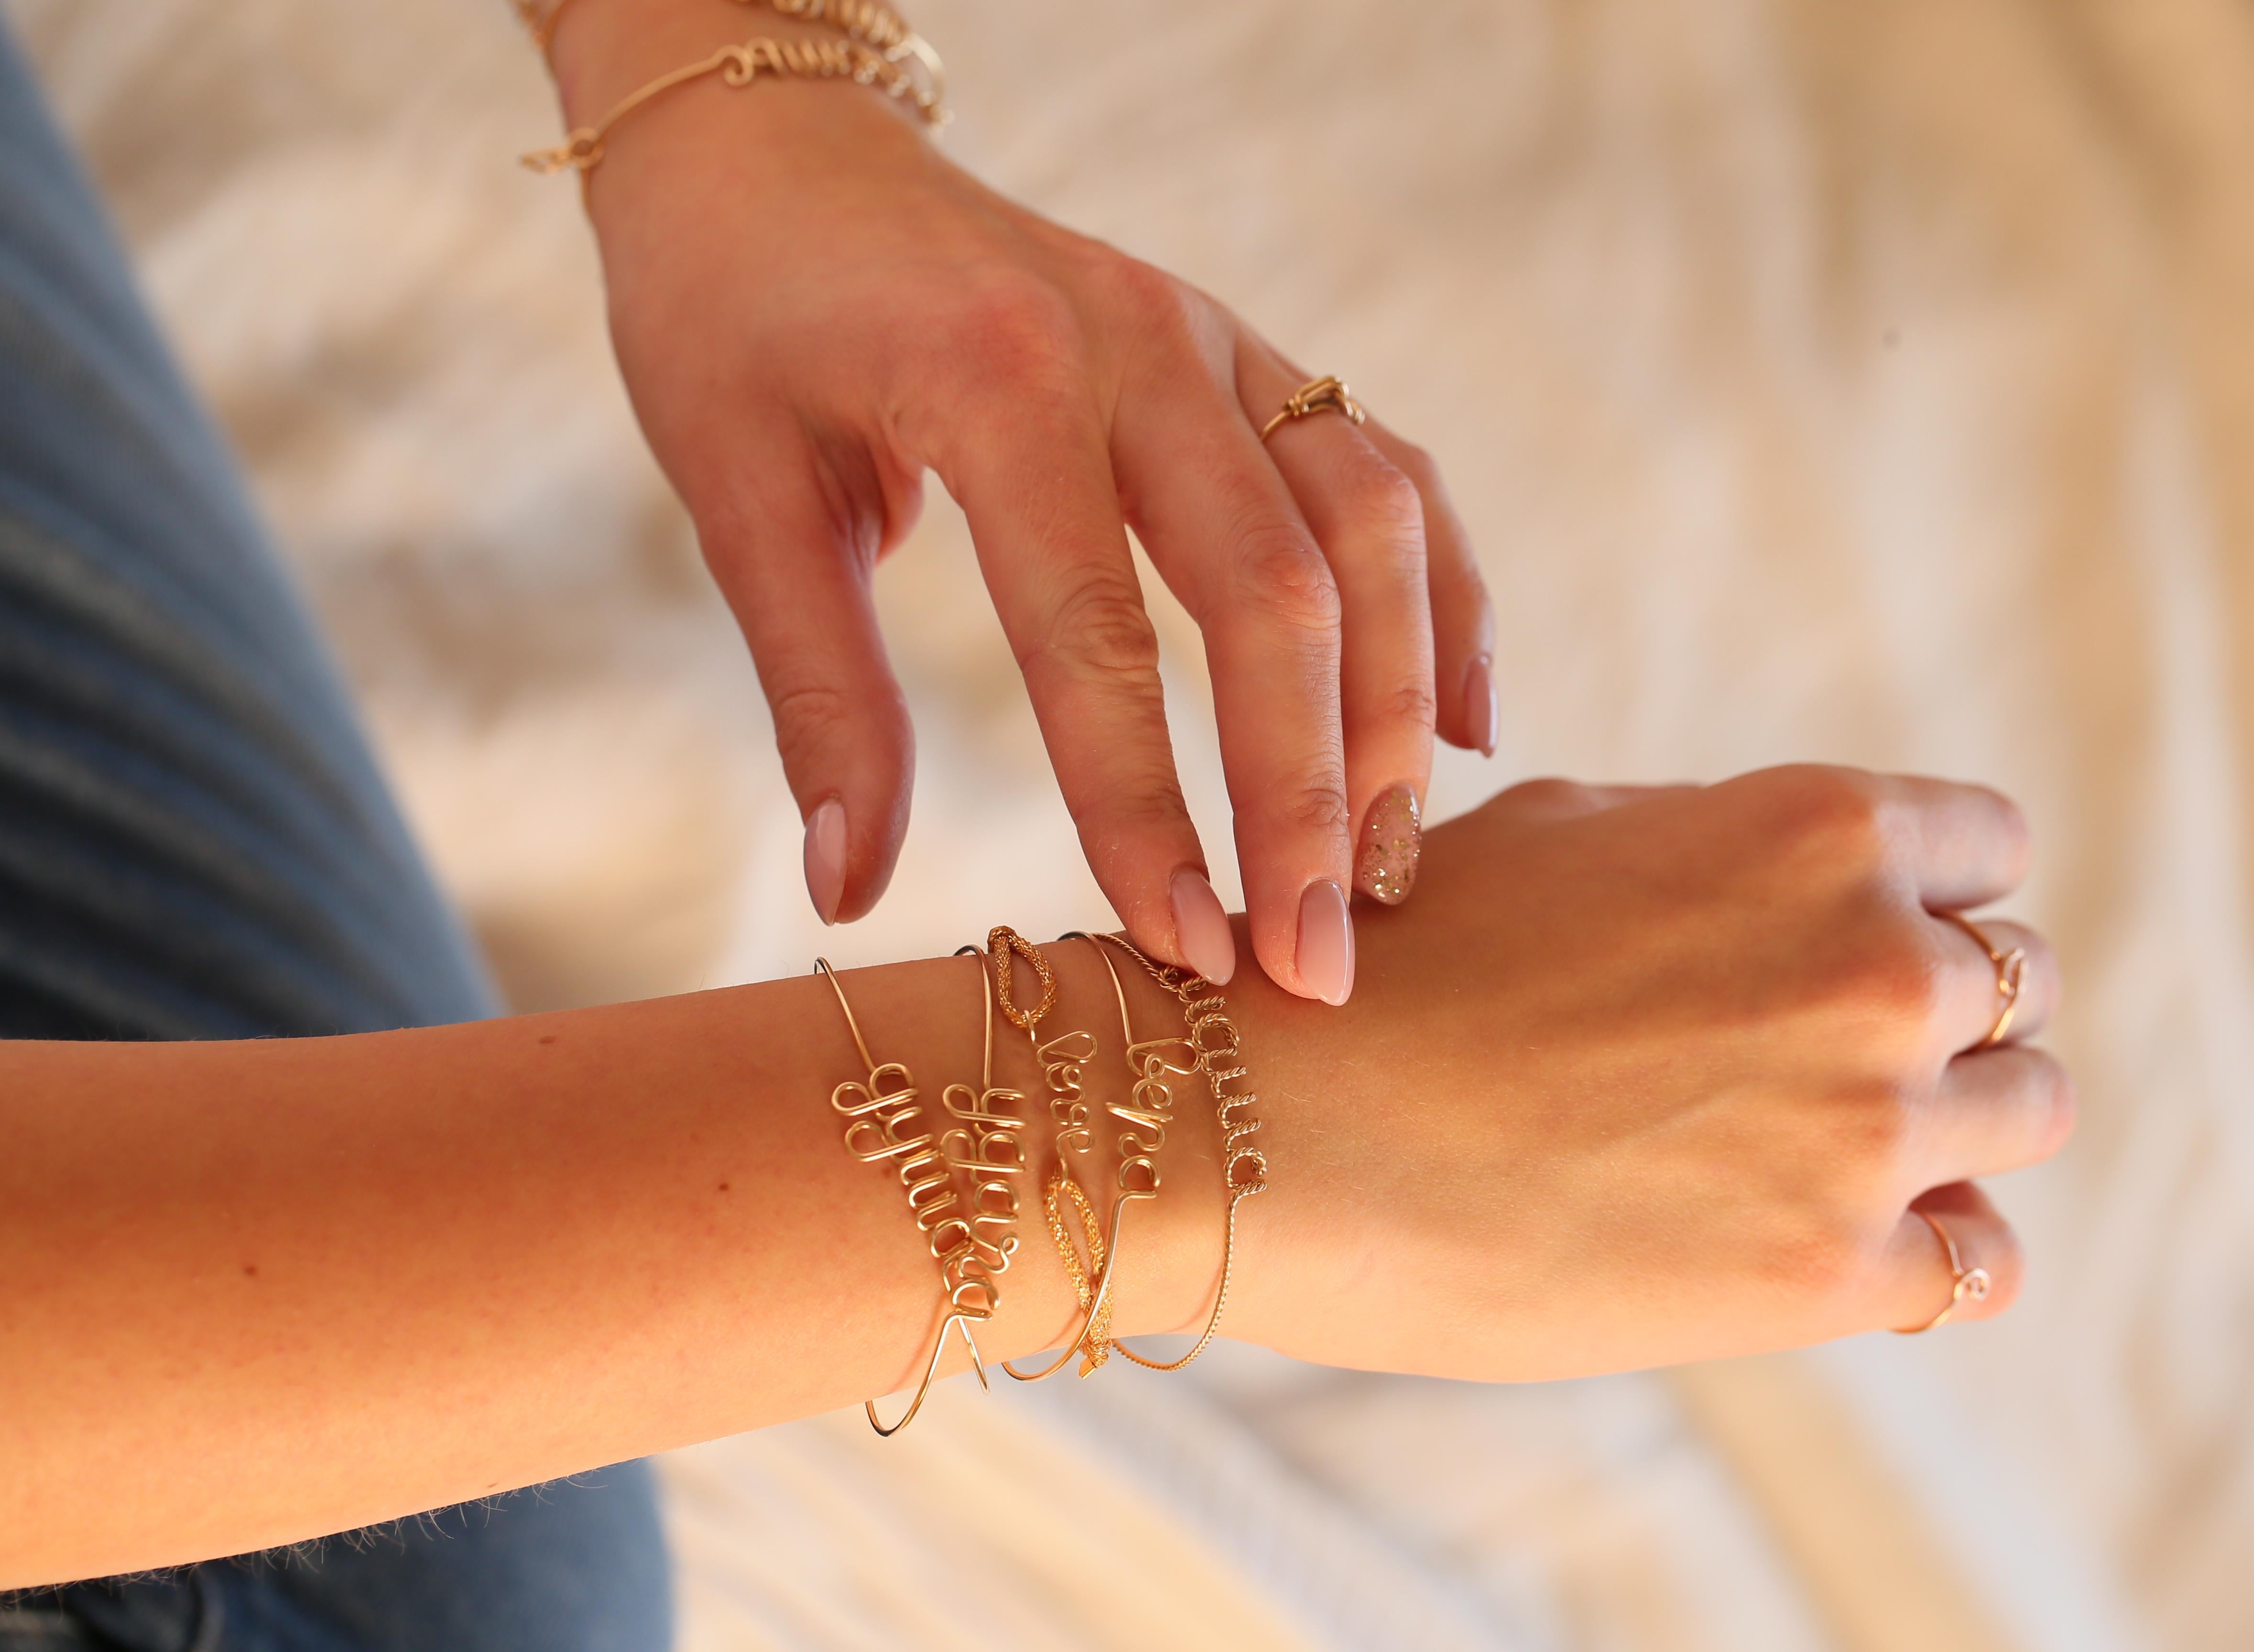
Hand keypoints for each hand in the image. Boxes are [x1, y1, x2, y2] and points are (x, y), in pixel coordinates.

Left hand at [548, 5, 1495, 1001]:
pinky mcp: (1242, 349)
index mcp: (997, 380)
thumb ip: (818, 694)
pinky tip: (1461, 723)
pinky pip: (1382, 469)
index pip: (1098, 640)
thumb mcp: (737, 496)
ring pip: (1367, 526)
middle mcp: (1138, 343)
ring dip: (1394, 707)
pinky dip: (1437, 595)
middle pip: (1277, 593)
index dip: (1148, 813)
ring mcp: (1211, 334)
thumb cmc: (732, 314)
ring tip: (1391, 865)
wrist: (771, 140)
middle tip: (1318, 965)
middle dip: (1307, 797)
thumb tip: (853, 894)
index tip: (1189, 955)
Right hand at [1217, 767, 2070, 1374]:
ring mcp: (1866, 1127)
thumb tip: (1792, 880)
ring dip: (1956, 1125)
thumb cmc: (1392, 967)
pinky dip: (1943, 1252)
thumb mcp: (1563, 831)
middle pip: (2019, 979)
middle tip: (1824, 1055)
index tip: (1870, 938)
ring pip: (2033, 1110)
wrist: (1284, 1133)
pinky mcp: (1834, 1275)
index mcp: (1813, 831)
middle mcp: (1872, 967)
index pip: (1989, 843)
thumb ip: (1714, 843)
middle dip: (1939, 1011)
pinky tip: (1863, 1245)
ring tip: (1840, 1148)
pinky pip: (1987, 1262)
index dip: (1929, 892)